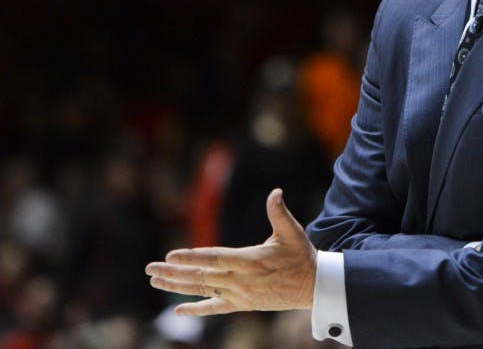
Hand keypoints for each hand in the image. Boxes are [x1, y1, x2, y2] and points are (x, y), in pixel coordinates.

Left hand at [146, 188, 316, 315]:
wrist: (313, 286)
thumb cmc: (302, 256)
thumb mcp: (292, 232)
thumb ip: (279, 212)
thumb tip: (275, 192)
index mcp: (250, 260)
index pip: (214, 258)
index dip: (191, 257)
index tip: (170, 255)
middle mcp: (241, 280)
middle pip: (201, 276)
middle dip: (173, 272)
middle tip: (150, 268)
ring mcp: (240, 294)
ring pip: (202, 291)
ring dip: (177, 287)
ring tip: (155, 281)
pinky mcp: (242, 305)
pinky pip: (215, 308)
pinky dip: (195, 309)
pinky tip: (177, 310)